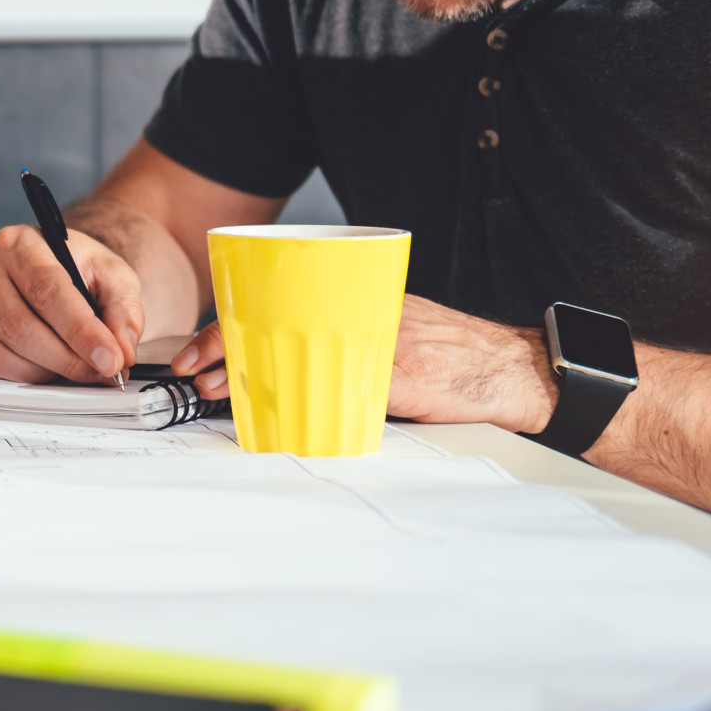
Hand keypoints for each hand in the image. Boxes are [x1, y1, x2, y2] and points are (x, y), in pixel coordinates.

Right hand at [0, 224, 144, 383]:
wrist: (60, 272)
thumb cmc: (83, 272)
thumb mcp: (115, 278)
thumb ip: (124, 312)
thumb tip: (121, 352)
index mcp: (21, 243)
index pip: (47, 291)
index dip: (80, 331)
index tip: (110, 360)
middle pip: (20, 325)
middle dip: (67, 358)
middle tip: (101, 372)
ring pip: (3, 350)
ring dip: (48, 370)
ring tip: (80, 369)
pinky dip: (26, 376)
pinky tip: (51, 368)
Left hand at [172, 296, 556, 427]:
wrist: (515, 371)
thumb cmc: (453, 354)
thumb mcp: (392, 331)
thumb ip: (348, 336)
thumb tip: (281, 362)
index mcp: (356, 299)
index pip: (275, 304)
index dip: (227, 327)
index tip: (196, 352)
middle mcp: (363, 313)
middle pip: (274, 322)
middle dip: (224, 348)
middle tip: (195, 372)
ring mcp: (378, 343)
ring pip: (298, 351)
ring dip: (250, 373)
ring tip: (219, 390)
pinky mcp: (400, 374)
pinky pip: (340, 385)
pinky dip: (304, 399)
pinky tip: (279, 411)